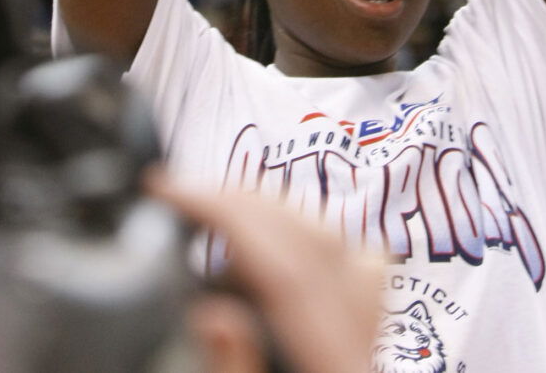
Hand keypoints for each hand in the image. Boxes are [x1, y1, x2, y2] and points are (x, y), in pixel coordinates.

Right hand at [148, 172, 381, 372]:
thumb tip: (212, 314)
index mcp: (332, 369)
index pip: (285, 270)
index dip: (226, 213)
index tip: (168, 191)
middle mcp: (364, 352)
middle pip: (319, 245)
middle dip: (248, 199)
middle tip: (182, 191)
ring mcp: (376, 350)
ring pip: (344, 246)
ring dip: (279, 212)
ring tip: (216, 207)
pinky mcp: (373, 356)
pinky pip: (356, 273)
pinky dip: (309, 241)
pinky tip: (266, 249)